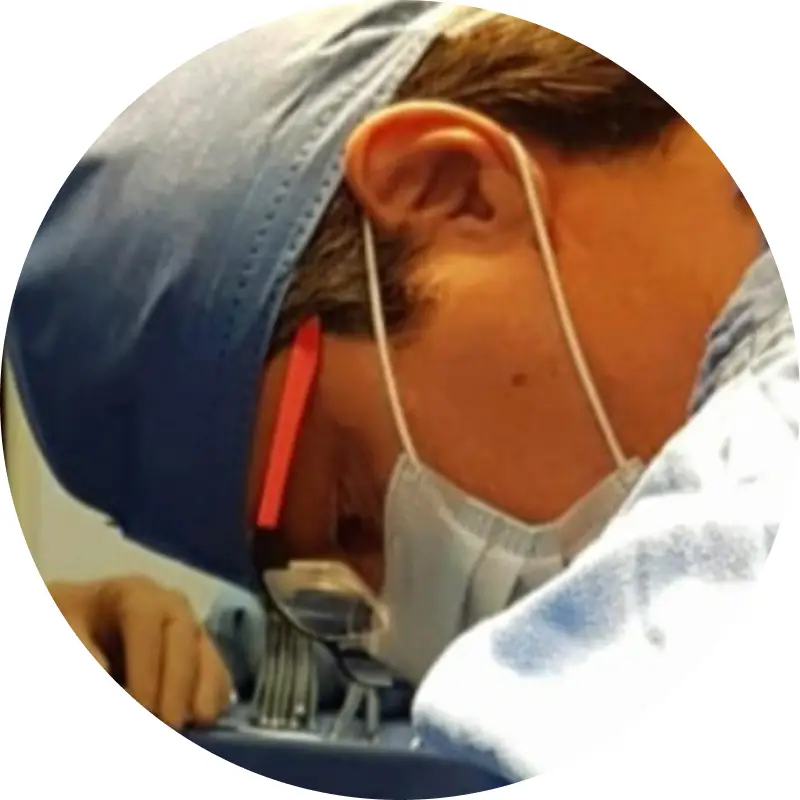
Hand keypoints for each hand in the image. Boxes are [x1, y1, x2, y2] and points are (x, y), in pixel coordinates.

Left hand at [49, 576, 232, 728]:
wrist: (84, 622)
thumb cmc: (74, 624)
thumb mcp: (63, 628)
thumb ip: (80, 649)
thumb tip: (106, 675)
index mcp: (134, 594)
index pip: (145, 621)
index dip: (146, 665)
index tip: (141, 707)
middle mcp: (170, 605)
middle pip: (182, 636)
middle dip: (177, 681)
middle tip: (168, 724)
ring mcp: (190, 625)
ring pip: (205, 650)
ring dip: (203, 689)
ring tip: (198, 722)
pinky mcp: (201, 650)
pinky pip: (217, 667)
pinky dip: (215, 692)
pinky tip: (206, 718)